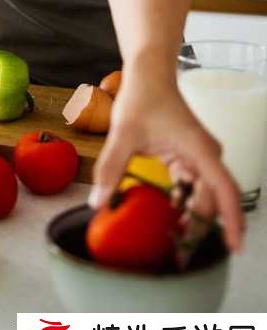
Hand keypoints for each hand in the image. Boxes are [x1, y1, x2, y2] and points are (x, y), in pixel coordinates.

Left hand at [88, 70, 244, 253]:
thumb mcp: (123, 133)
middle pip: (212, 201)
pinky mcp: (190, 159)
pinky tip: (167, 218)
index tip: (233, 247)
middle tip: (179, 256)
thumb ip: (110, 168)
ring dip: (190, 218)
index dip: (232, 221)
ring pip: (202, 197)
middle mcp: (206, 156)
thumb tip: (97, 202)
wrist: (149, 73)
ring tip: (172, 244)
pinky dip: (182, 204)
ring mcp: (200, 158)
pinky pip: (191, 188)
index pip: (225, 190)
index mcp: (199, 150)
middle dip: (200, 228)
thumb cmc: (143, 96)